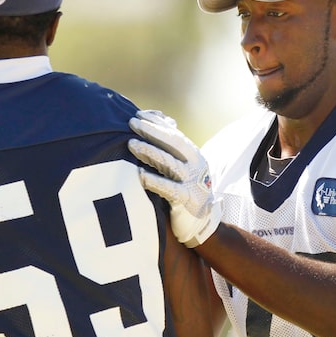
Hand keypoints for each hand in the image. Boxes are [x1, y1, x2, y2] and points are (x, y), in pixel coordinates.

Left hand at [128, 110, 221, 247]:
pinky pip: (168, 189)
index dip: (156, 123)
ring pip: (169, 162)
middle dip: (151, 131)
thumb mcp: (183, 166)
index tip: (138, 115)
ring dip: (149, 152)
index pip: (173, 133)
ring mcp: (191, 182)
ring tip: (131, 144)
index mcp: (193, 154)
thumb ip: (171, 148)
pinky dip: (154, 181)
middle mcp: (194, 165)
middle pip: (172, 143)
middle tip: (132, 123)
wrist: (204, 221)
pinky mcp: (186, 199)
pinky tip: (140, 176)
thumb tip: (161, 122)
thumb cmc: (187, 189)